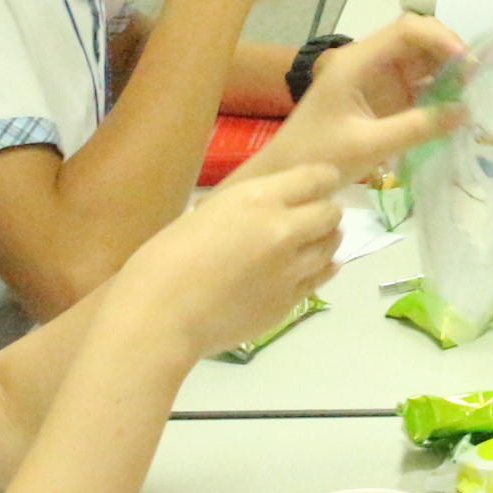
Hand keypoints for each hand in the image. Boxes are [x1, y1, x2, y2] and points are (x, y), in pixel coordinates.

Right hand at [121, 159, 345, 363]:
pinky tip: (311, 268)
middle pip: (331, 213)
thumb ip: (249, 209)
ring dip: (323, 242)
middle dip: (324, 213)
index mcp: (258, 198)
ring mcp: (291, 269)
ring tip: (308, 245)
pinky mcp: (289, 302)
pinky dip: (319, 270)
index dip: (323, 180)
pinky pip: (320, 279)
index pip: (317, 178)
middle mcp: (284, 229)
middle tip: (309, 220)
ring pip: (331, 247)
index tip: (319, 186)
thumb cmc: (166, 258)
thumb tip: (271, 210)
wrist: (161, 315)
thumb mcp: (209, 212)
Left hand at [252, 14, 464, 182]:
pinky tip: (458, 107)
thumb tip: (465, 111)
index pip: (406, 31)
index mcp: (357, 61)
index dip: (441, 39)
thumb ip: (417, 127)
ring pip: (420, 62)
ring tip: (475, 91)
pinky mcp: (382, 99)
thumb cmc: (318, 157)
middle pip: (417, 40)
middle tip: (479, 77)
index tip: (467, 64)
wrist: (284, 176)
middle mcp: (368, 61)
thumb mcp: (369, 145)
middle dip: (450, 52)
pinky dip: (439, 92)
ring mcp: (375, 79)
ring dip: (448, 72)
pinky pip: (416, 85)